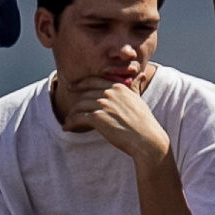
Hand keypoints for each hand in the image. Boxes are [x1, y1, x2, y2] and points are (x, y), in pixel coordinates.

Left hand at [56, 74, 172, 170]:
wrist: (147, 139)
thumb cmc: (144, 122)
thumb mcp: (139, 99)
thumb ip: (135, 86)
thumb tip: (142, 74)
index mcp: (118, 86)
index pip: (93, 81)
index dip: (80, 83)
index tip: (72, 87)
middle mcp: (110, 92)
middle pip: (85, 94)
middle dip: (75, 103)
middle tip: (69, 110)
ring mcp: (103, 104)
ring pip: (79, 105)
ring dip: (71, 114)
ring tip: (68, 121)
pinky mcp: (98, 118)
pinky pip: (78, 117)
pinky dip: (70, 123)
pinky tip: (67, 128)